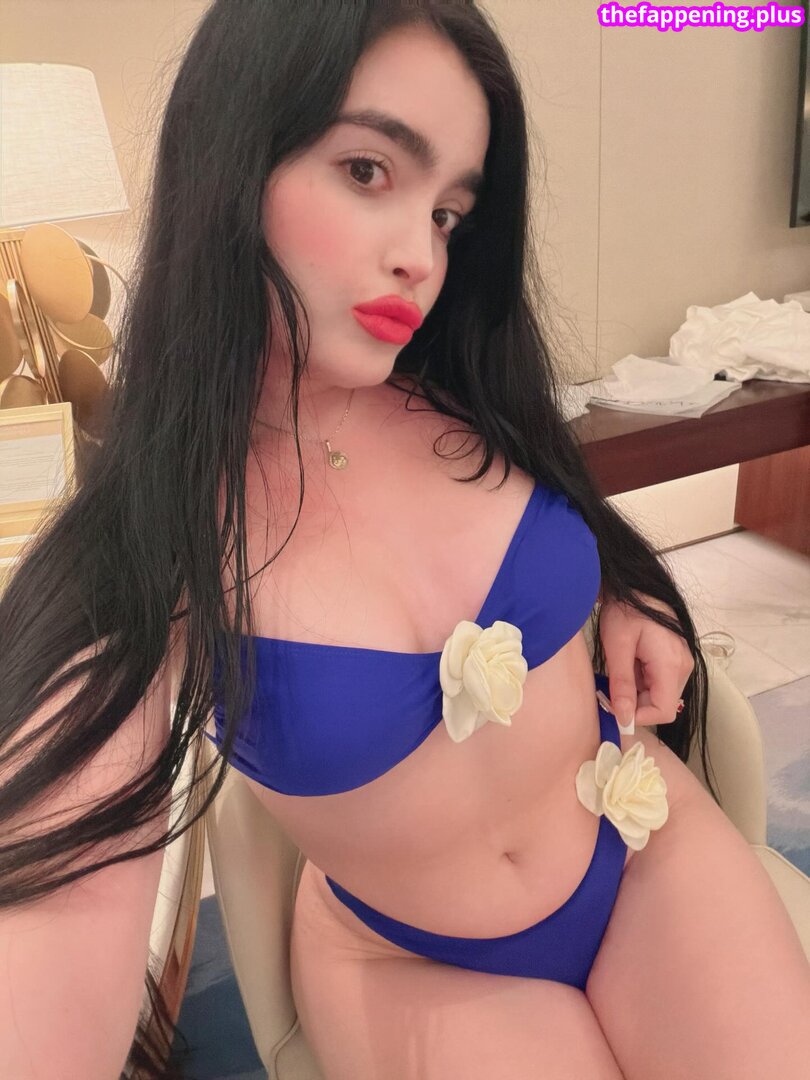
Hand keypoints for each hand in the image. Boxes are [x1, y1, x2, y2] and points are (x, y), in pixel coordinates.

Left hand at [598, 594, 693, 730]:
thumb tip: (624, 719)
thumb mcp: (617, 647)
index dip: (638, 716)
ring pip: (661, 695)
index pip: (664, 711)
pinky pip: (661, 683)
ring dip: (638, 692)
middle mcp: (684, 667)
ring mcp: (683, 663)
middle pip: (663, 705)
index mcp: (671, 664)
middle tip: (612, 686)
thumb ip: (622, 684)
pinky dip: (643, 682)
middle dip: (636, 703)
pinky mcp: (677, 659)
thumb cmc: (625, 610)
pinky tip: (631, 664)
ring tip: (622, 668)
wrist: (635, 586)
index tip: (614, 707)